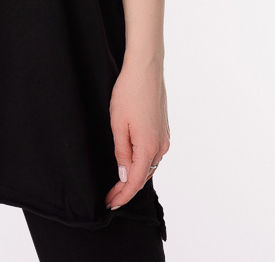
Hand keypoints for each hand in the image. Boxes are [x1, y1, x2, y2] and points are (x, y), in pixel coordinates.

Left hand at [104, 58, 169, 209]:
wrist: (146, 69)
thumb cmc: (129, 93)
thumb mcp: (118, 124)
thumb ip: (121, 152)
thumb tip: (124, 175)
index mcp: (148, 147)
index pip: (135, 182)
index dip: (122, 196)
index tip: (110, 204)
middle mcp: (161, 146)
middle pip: (144, 176)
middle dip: (127, 189)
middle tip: (110, 196)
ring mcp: (164, 138)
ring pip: (149, 165)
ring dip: (135, 176)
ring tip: (118, 184)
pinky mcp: (164, 129)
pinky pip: (152, 154)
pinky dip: (142, 163)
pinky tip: (131, 163)